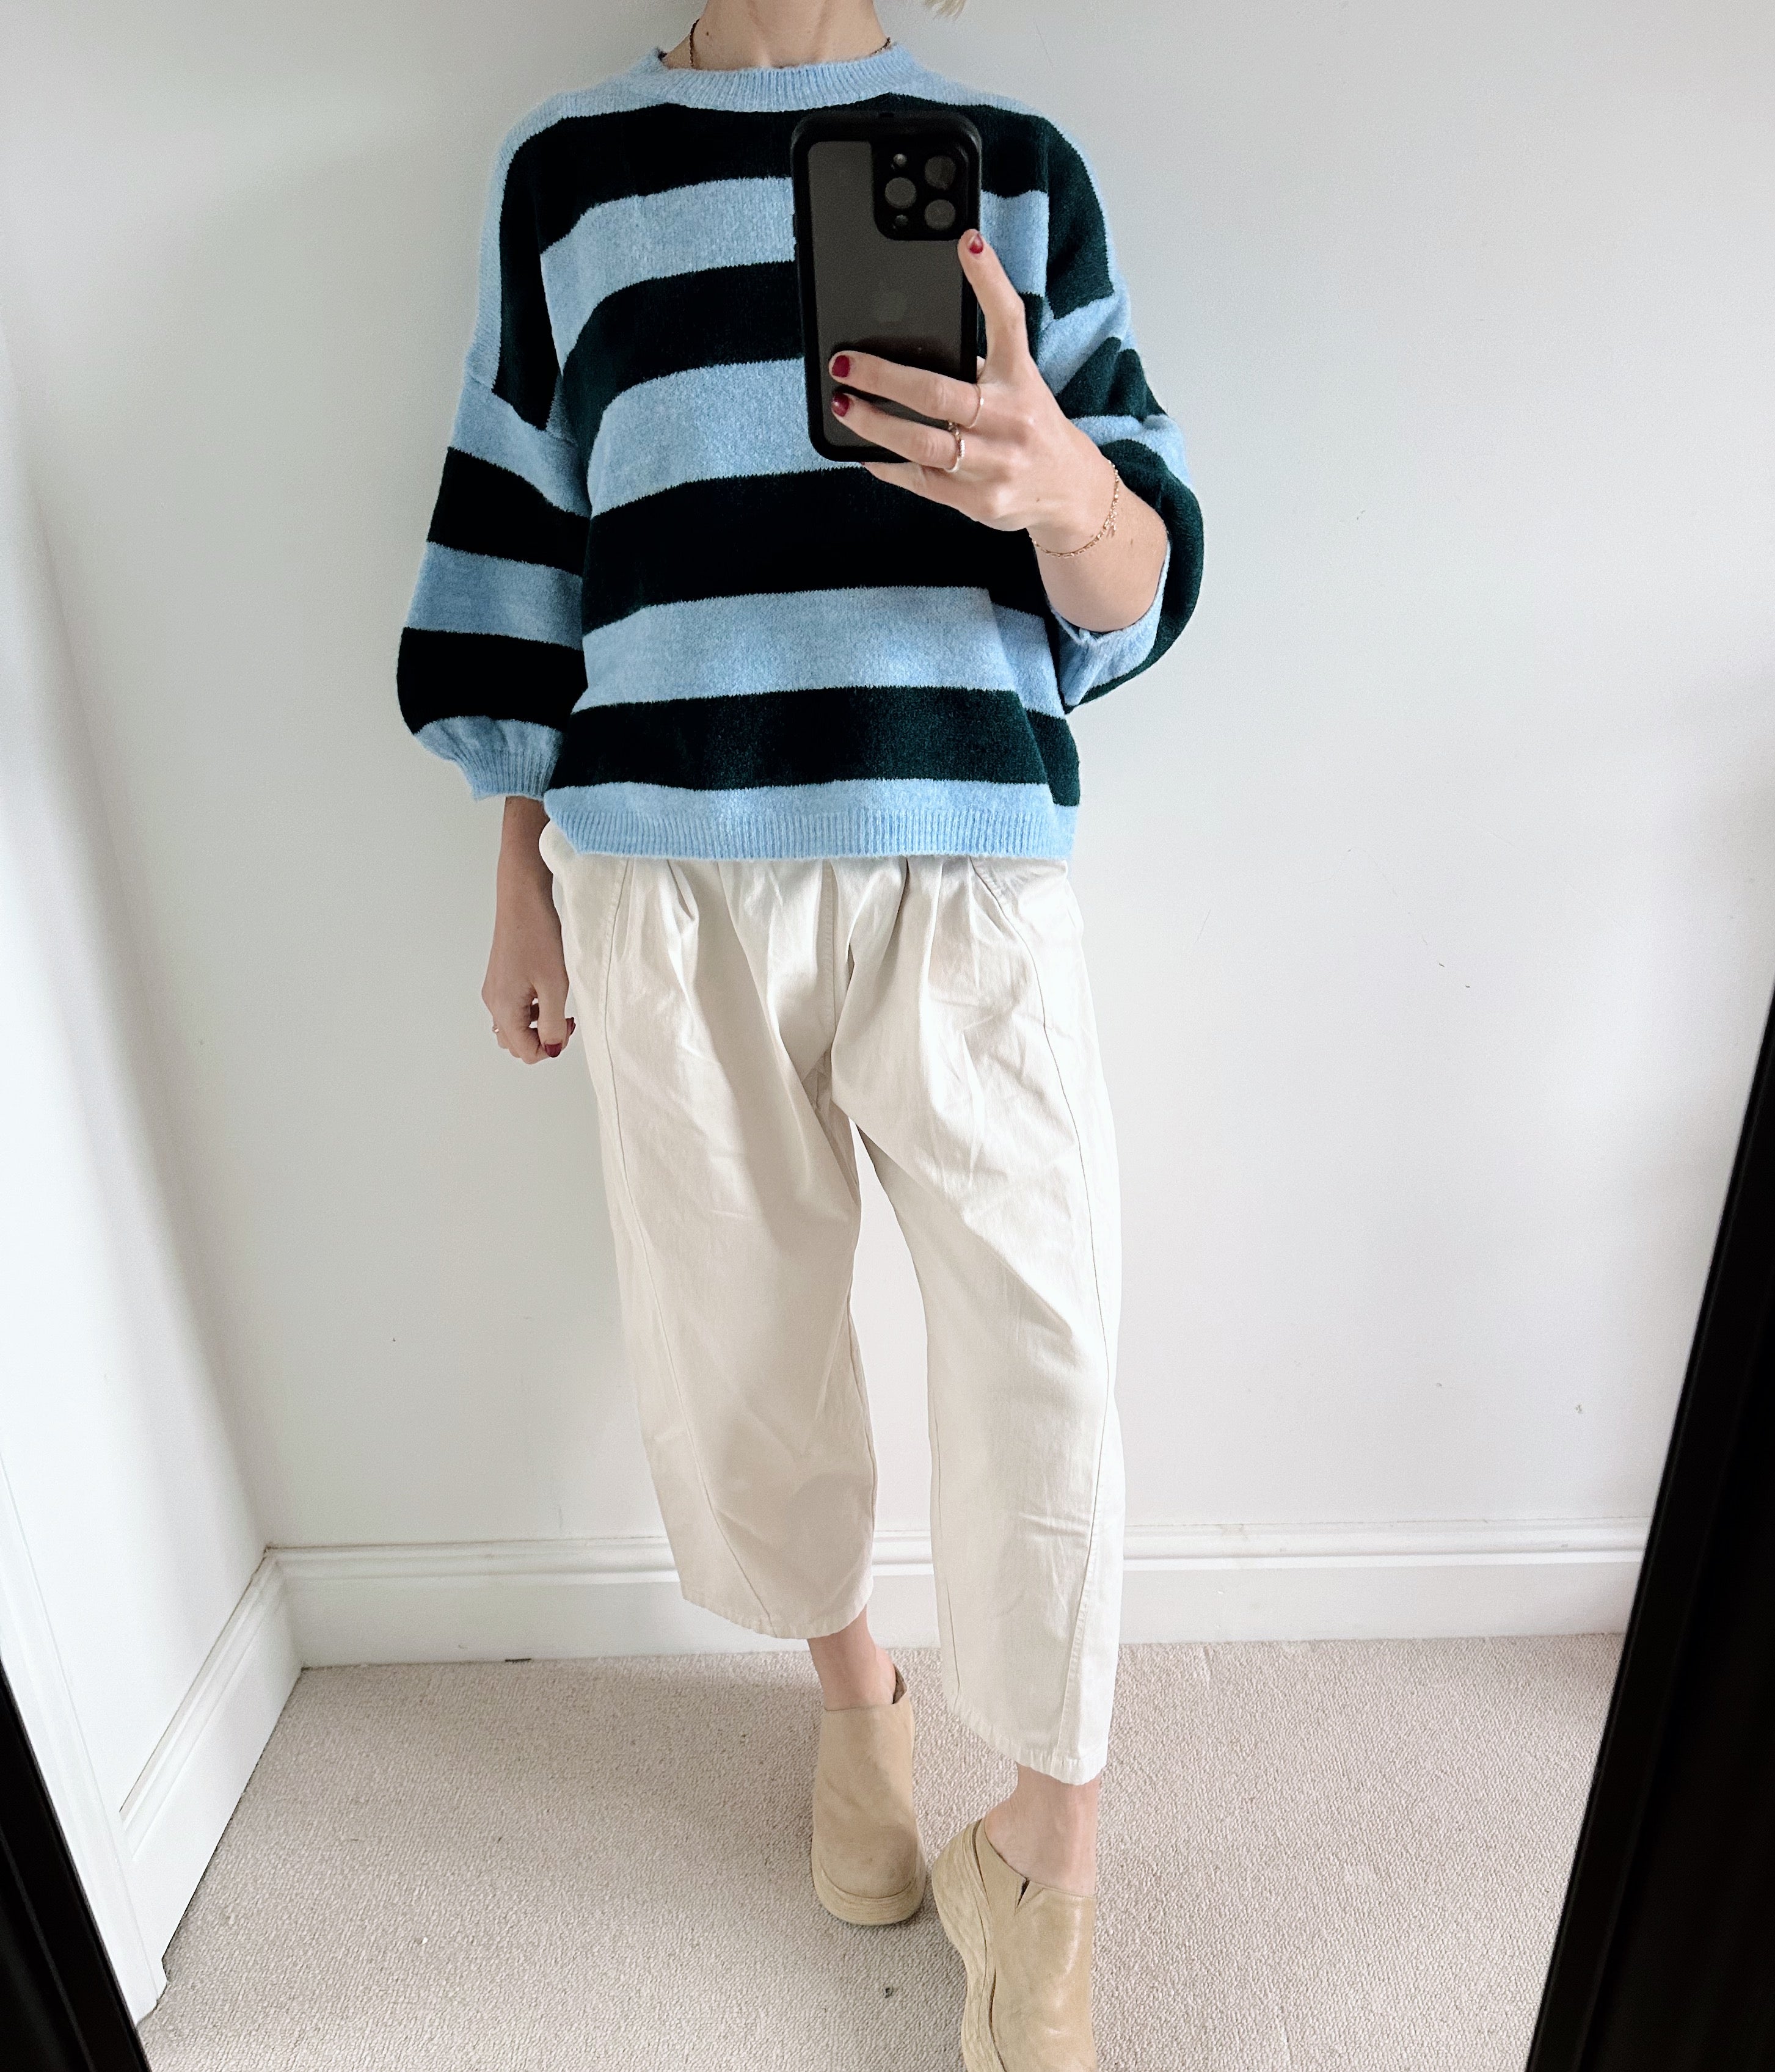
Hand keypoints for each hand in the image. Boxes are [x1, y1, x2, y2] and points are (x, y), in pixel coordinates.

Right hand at [483, 796, 574, 1064]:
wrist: (523, 900)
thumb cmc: (538, 938)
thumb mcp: (554, 986)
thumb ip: (553, 1023)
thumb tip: (553, 1049)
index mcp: (503, 1009)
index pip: (526, 1052)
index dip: (551, 1047)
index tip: (569, 1026)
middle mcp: (493, 1003)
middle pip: (516, 1043)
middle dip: (542, 1038)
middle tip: (566, 1018)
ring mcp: (494, 990)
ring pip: (514, 1026)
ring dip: (537, 1024)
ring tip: (558, 1001)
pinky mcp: (499, 978)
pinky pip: (513, 1007)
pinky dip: (531, 1008)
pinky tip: (547, 988)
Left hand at [829, 229, 1114, 551]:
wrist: (1068, 492)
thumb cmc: (1029, 427)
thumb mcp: (1018, 385)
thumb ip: (976, 367)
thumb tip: (906, 346)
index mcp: (1021, 379)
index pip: (1008, 321)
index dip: (989, 280)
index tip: (968, 242)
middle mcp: (1011, 420)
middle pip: (939, 394)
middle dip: (884, 377)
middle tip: (845, 363)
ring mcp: (995, 465)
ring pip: (923, 445)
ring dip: (875, 425)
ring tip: (844, 406)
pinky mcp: (979, 501)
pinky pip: (921, 481)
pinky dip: (888, 464)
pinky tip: (865, 450)